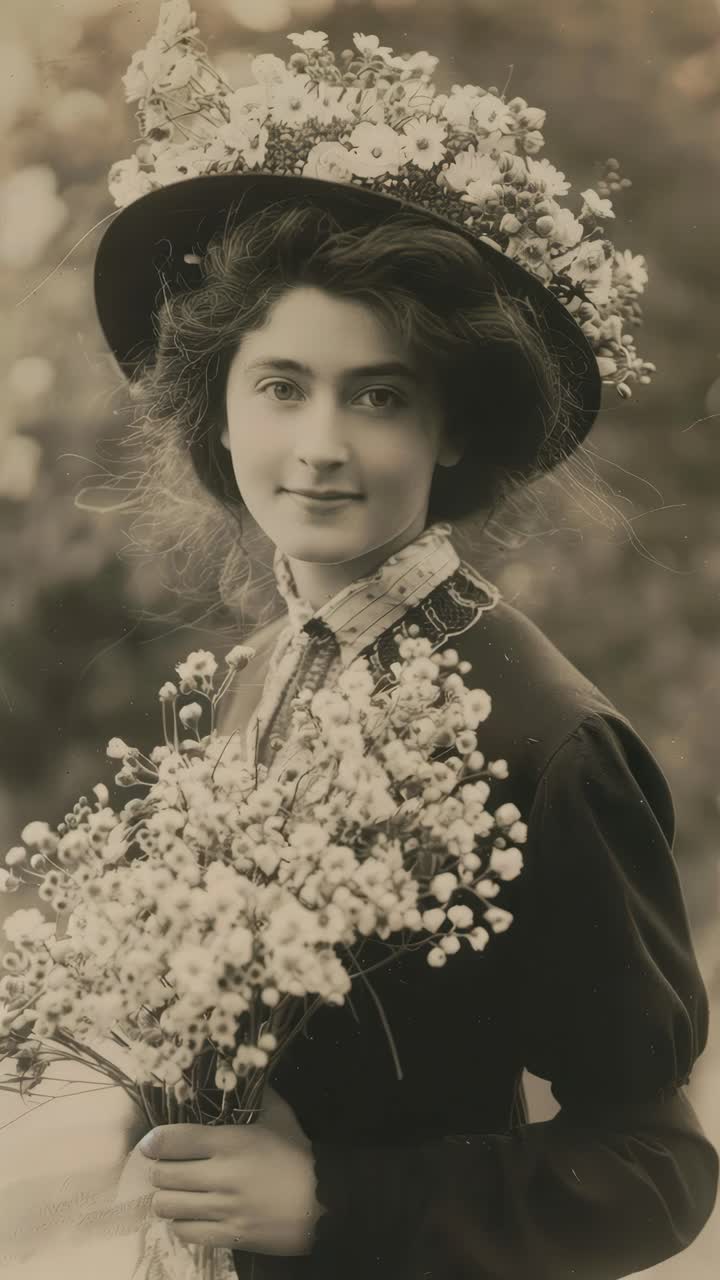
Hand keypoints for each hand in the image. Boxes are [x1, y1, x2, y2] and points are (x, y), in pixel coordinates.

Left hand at [139, 1085, 324, 1255]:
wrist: (324, 1201)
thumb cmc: (298, 1153)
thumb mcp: (279, 1115)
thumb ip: (256, 1093)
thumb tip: (239, 1068)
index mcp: (229, 1142)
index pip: (172, 1140)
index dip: (153, 1142)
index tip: (151, 1143)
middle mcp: (221, 1176)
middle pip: (163, 1175)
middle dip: (159, 1170)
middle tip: (166, 1167)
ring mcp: (223, 1209)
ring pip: (168, 1206)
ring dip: (167, 1198)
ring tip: (176, 1192)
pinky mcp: (229, 1236)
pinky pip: (185, 1233)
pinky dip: (181, 1223)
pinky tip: (190, 1214)